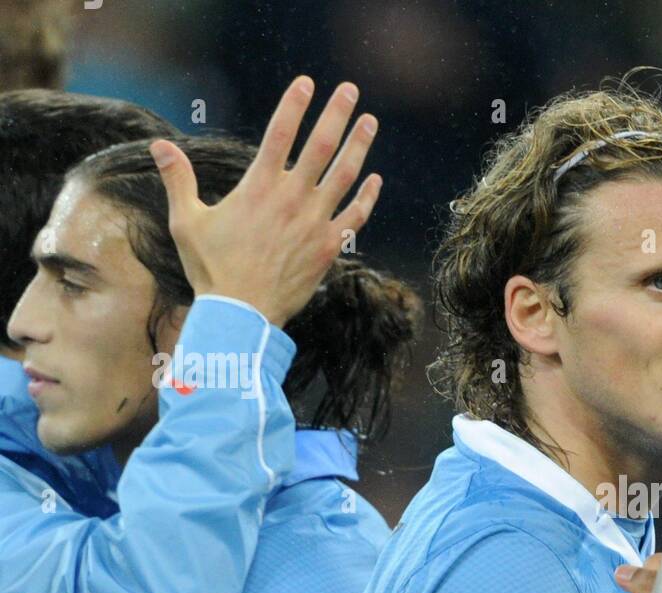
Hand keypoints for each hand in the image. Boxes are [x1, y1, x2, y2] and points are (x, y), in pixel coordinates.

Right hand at [150, 77, 382, 327]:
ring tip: (370, 122)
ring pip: (344, 176)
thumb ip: (179, 180)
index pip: (280, 133)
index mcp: (258, 187)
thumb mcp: (186, 221)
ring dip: (358, 146)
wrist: (242, 315)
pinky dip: (367, 196)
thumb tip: (160, 144)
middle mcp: (291, 199)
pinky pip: (355, 216)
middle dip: (337, 114)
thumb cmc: (211, 269)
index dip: (294, 104)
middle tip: (351, 90)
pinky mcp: (328, 247)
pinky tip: (376, 179)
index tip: (307, 82)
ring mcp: (314, 222)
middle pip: (320, 146)